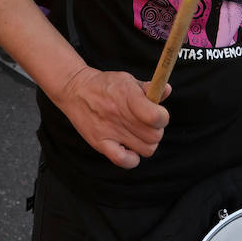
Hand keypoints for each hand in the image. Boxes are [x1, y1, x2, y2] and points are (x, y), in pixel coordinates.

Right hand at [53, 67, 169, 169]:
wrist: (75, 89)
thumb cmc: (105, 85)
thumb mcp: (127, 80)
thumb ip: (148, 87)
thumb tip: (166, 89)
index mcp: (128, 95)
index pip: (156, 117)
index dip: (163, 117)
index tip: (159, 114)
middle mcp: (119, 114)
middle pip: (154, 136)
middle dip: (156, 130)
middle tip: (148, 124)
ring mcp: (109, 130)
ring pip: (146, 150)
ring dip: (146, 144)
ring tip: (139, 134)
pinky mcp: (100, 143)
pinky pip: (123, 160)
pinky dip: (131, 159)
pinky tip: (129, 148)